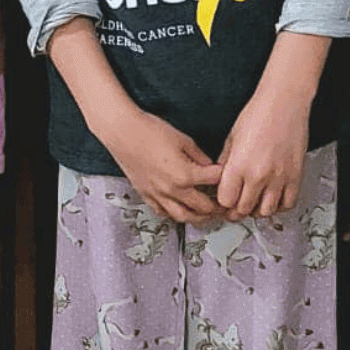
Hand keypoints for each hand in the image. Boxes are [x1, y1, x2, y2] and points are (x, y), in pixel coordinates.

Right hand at [100, 109, 222, 223]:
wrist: (123, 132)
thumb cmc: (149, 131)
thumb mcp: (183, 139)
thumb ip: (199, 156)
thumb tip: (209, 165)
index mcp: (185, 175)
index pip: (214, 181)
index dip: (224, 177)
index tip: (227, 176)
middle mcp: (172, 189)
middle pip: (203, 207)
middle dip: (217, 206)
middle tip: (223, 204)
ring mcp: (158, 194)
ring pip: (183, 217)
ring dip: (198, 218)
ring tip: (206, 215)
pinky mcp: (146, 194)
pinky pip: (163, 212)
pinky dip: (174, 214)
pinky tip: (179, 211)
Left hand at [216, 87, 309, 219]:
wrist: (284, 102)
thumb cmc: (259, 113)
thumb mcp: (231, 138)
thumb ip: (226, 162)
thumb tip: (221, 178)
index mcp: (239, 165)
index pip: (225, 200)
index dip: (222, 202)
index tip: (223, 199)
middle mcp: (259, 175)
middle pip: (243, 209)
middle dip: (237, 210)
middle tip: (235, 205)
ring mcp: (279, 177)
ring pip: (266, 211)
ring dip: (257, 211)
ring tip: (253, 203)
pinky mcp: (295, 176)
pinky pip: (288, 203)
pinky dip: (279, 207)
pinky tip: (272, 200)